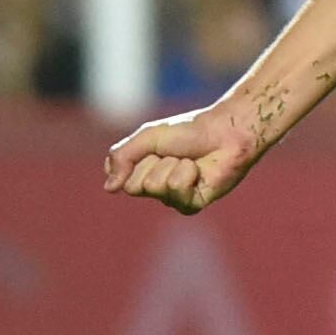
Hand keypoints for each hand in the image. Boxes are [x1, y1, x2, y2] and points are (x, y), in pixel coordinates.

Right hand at [103, 101, 262, 214]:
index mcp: (143, 175)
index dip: (139, 158)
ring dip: (173, 164)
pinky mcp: (192, 204)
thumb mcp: (148, 136)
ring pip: (155, 187)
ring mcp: (173, 199)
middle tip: (176, 152)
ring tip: (190, 160)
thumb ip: (122, 157)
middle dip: (155, 161)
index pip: (123, 180)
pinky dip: (187, 172)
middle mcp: (155, 191)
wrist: (226, 130)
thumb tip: (109, 189)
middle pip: (136, 186)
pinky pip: (176, 190)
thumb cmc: (190, 131)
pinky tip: (199, 169)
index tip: (157, 147)